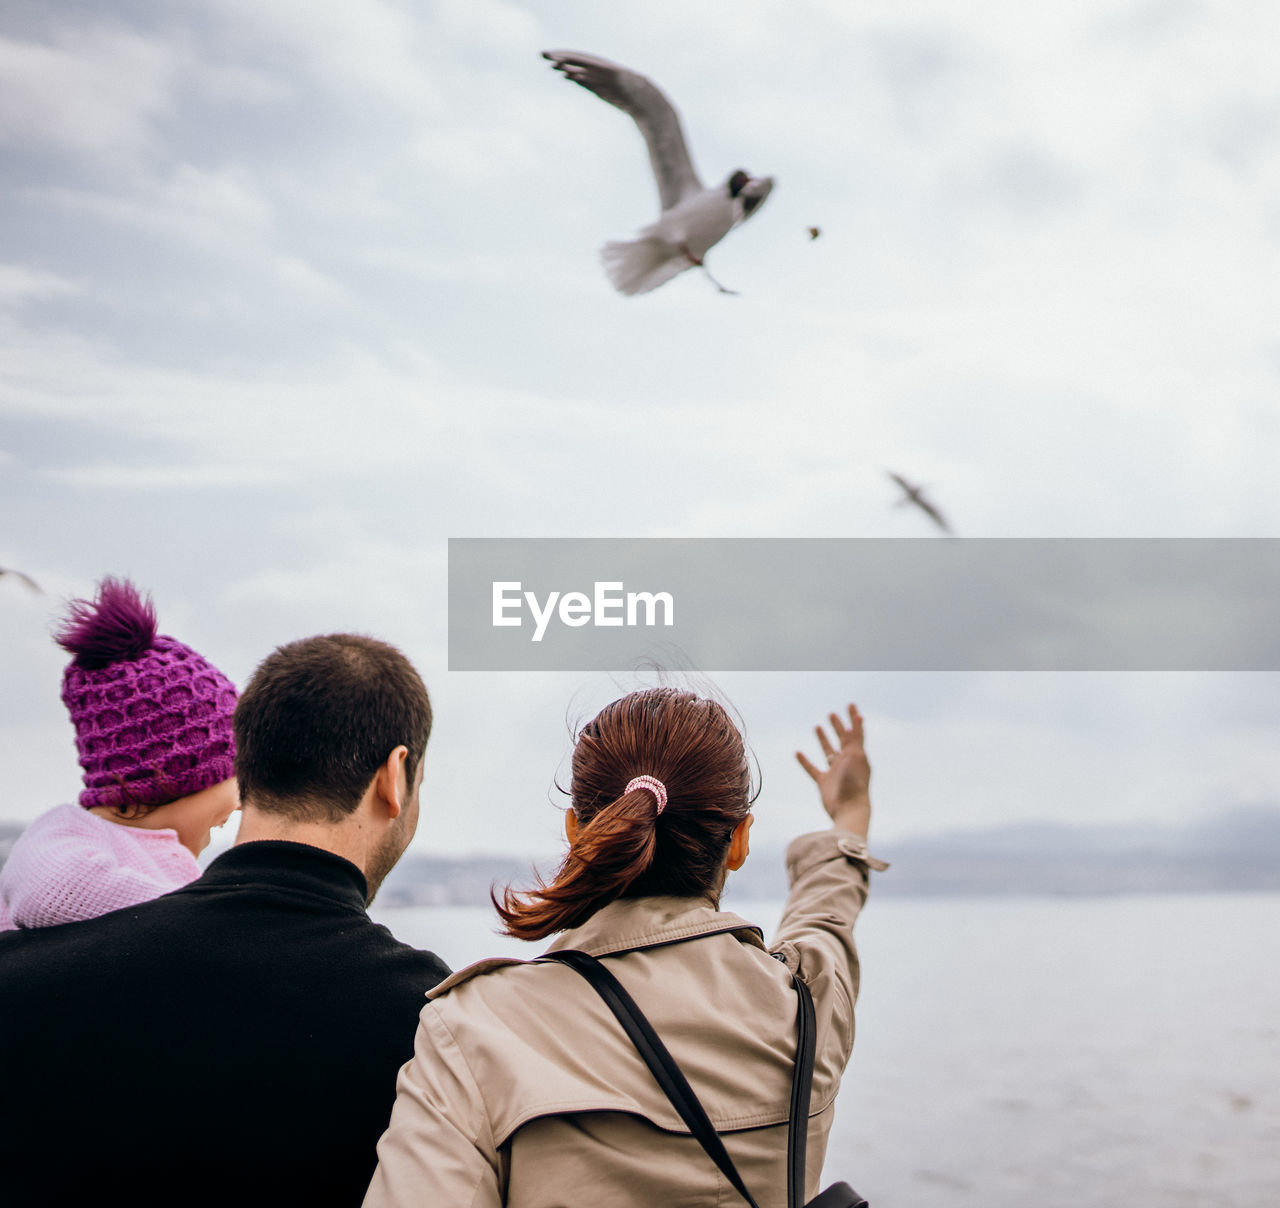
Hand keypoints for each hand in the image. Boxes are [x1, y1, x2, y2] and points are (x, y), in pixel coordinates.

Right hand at [796, 704, 871, 835]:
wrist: (849, 809)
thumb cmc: (855, 782)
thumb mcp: (856, 755)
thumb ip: (856, 736)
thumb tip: (859, 716)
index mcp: (858, 755)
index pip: (855, 732)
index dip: (853, 718)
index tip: (851, 704)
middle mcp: (847, 762)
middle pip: (842, 740)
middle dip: (838, 727)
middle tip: (831, 714)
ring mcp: (835, 772)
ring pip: (828, 752)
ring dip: (823, 740)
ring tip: (817, 726)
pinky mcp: (824, 782)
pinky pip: (813, 769)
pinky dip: (805, 761)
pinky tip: (797, 752)